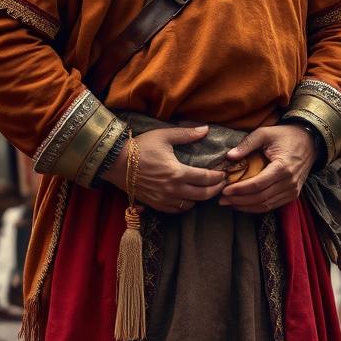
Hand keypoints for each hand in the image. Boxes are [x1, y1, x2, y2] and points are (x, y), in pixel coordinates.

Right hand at [101, 125, 224, 213]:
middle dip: (215, 190)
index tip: (224, 173)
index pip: (206, 179)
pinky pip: (176, 210)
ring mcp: (164, 199)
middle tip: (222, 184)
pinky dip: (185, 205)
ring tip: (206, 190)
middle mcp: (173, 190)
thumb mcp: (164, 136)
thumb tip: (206, 129)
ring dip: (201, 198)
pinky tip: (188, 198)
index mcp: (177, 172)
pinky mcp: (155, 204)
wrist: (116, 163)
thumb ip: (186, 134)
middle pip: (202, 195)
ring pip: (190, 205)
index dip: (218, 177)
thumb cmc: (140, 147)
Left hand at [220, 124, 315, 214]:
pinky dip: (257, 207)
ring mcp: (292, 190)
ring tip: (229, 203)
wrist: (309, 141)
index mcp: (282, 167)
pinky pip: (273, 205)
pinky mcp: (293, 195)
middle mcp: (289, 182)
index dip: (239, 190)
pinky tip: (243, 204)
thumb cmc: (285, 136)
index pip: (257, 185)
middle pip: (260, 198)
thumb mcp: (265, 133)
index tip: (224, 190)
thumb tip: (229, 156)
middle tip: (222, 199)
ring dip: (246, 206)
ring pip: (266, 205)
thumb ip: (247, 144)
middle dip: (239, 200)